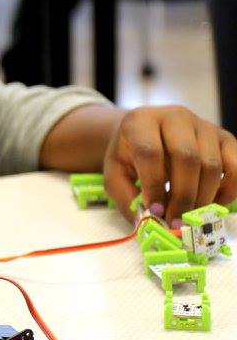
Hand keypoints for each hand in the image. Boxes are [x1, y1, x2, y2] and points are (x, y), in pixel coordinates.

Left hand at [103, 106, 236, 225]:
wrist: (148, 132)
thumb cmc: (130, 154)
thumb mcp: (115, 172)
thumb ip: (125, 197)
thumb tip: (147, 222)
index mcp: (141, 121)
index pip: (150, 152)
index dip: (154, 185)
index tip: (155, 211)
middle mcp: (175, 117)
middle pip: (186, 158)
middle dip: (182, 196)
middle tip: (175, 220)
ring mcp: (204, 126)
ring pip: (212, 164)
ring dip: (203, 197)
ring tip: (188, 215)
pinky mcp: (225, 138)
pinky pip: (236, 166)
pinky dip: (229, 190)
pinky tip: (212, 204)